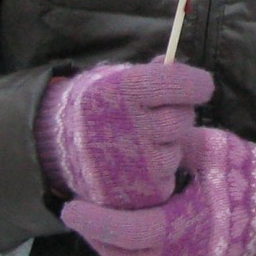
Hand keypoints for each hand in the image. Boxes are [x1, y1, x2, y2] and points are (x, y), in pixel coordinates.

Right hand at [36, 58, 215, 207]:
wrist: (54, 148)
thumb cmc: (96, 108)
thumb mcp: (114, 80)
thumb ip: (149, 73)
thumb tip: (174, 63)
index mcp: (123, 90)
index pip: (176, 82)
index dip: (196, 83)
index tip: (202, 86)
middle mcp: (129, 125)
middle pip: (181, 118)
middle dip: (178, 115)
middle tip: (160, 116)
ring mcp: (133, 162)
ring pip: (175, 151)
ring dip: (165, 147)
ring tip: (137, 144)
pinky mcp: (136, 192)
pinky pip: (166, 179)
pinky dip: (157, 173)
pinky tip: (133, 165)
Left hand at [62, 127, 255, 255]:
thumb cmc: (245, 178)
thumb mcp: (210, 151)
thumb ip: (172, 146)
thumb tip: (137, 133)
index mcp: (185, 227)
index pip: (128, 232)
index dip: (96, 221)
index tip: (71, 207)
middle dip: (96, 235)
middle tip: (78, 214)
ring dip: (109, 250)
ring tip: (97, 225)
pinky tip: (123, 242)